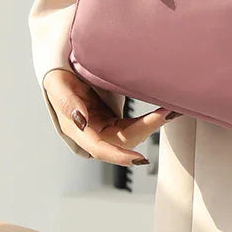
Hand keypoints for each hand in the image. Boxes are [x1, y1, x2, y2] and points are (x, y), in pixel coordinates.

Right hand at [43, 68, 179, 165]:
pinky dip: (150, 120)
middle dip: (147, 129)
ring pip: (132, 134)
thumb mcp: (58, 86)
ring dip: (152, 124)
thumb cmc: (59, 78)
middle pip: (123, 141)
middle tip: (169, 112)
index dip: (119, 155)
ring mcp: (104, 129)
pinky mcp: (114, 122)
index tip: (140, 159)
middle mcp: (92, 135)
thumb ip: (67, 104)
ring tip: (173, 110)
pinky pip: (134, 125)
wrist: (65, 72)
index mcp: (77, 131)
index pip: (100, 149)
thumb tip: (81, 122)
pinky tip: (166, 111)